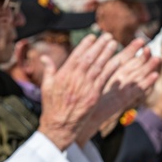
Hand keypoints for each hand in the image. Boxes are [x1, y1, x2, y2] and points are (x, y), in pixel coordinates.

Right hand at [37, 32, 118, 149]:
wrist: (60, 125)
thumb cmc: (52, 106)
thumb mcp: (46, 86)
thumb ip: (49, 70)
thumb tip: (44, 57)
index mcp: (63, 75)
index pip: (76, 55)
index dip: (86, 45)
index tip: (93, 37)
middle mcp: (75, 79)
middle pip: (89, 58)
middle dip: (99, 45)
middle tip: (107, 36)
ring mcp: (86, 87)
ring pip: (99, 66)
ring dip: (107, 53)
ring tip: (113, 43)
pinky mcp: (94, 95)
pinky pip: (104, 79)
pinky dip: (111, 69)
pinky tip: (117, 61)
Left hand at [77, 39, 159, 141]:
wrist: (79, 117)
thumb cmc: (78, 99)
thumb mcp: (79, 79)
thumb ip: (82, 65)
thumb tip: (74, 53)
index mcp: (107, 75)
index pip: (122, 59)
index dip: (131, 50)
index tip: (140, 40)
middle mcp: (116, 82)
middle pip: (132, 66)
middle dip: (141, 56)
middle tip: (148, 45)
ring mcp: (120, 91)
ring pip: (137, 77)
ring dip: (148, 68)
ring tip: (158, 58)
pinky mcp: (122, 100)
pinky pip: (136, 91)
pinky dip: (146, 84)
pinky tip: (155, 76)